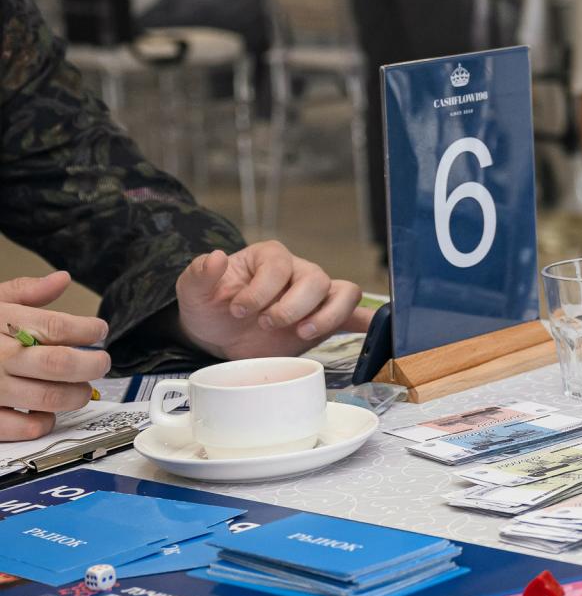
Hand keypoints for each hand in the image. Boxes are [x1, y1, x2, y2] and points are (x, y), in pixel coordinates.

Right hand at [0, 273, 109, 441]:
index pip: (57, 327)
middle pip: (60, 363)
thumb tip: (60, 279)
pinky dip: (44, 422)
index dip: (88, 329)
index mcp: (1, 323)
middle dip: (92, 364)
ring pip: (49, 397)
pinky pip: (24, 427)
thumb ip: (25, 292)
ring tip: (81, 388)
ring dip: (76, 394)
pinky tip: (47, 412)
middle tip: (101, 363)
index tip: (99, 331)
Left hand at [175, 243, 372, 361]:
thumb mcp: (193, 291)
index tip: (238, 310)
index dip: (261, 289)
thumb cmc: (210, 307)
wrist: (218, 337)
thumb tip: (215, 258)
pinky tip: (373, 330)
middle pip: (316, 279)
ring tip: (300, 334)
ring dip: (325, 316)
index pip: (279, 265)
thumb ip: (199, 274)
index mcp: (269, 258)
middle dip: (291, 306)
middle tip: (265, 324)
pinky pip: (354, 316)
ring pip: (343, 294)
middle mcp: (298, 272)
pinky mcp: (324, 321)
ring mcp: (315, 297)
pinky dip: (366, 322)